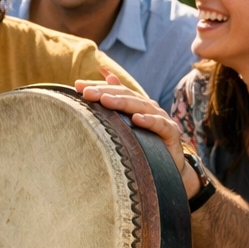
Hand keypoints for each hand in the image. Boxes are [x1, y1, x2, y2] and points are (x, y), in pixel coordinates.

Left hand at [76, 73, 196, 197]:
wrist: (168, 167)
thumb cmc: (143, 145)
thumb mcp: (125, 126)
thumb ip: (113, 105)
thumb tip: (102, 80)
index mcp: (136, 104)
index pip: (116, 90)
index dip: (98, 86)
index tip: (77, 86)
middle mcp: (148, 108)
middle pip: (126, 95)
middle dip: (105, 92)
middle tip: (86, 92)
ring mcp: (161, 119)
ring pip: (141, 106)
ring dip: (123, 102)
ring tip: (105, 100)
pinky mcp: (171, 133)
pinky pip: (161, 125)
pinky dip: (150, 121)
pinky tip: (137, 119)